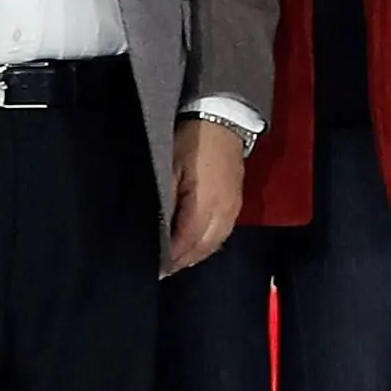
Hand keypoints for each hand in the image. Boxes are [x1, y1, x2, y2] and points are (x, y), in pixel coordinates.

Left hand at [168, 119, 250, 271]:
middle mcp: (223, 214)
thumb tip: (156, 231)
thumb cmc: (191, 142)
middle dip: (182, 262)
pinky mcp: (237, 203)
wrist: (223, 120)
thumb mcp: (169, 168)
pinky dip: (207, 244)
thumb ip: (165, 202)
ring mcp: (233, 209)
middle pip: (202, 249)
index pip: (185, 244)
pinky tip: (195, 245)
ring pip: (214, 244)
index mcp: (205, 206)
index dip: (169, 259)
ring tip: (176, 262)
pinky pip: (222, 234)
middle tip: (162, 271)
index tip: (153, 270)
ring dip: (195, 256)